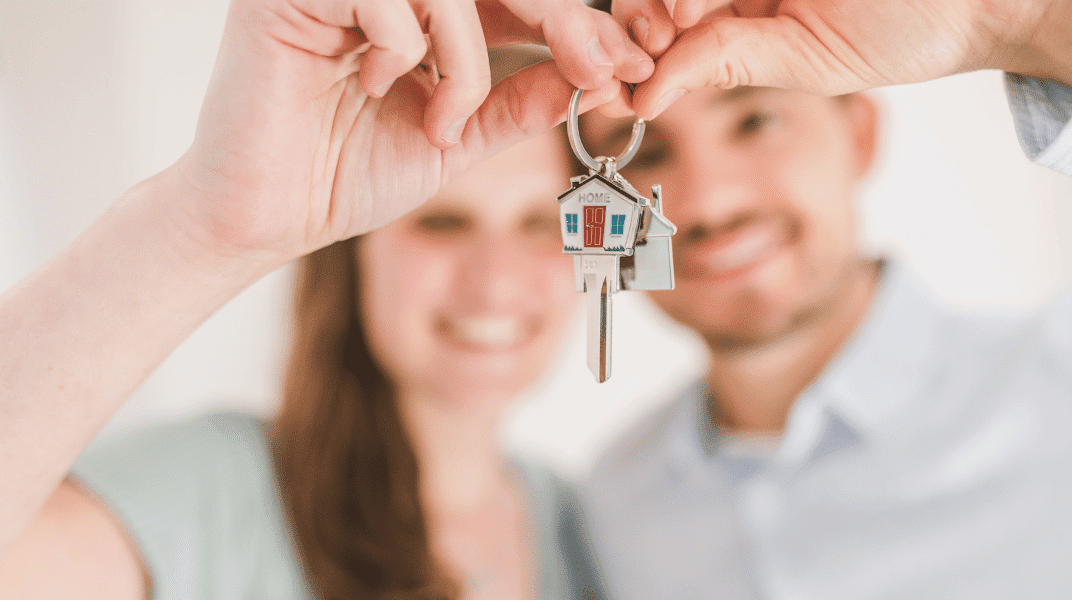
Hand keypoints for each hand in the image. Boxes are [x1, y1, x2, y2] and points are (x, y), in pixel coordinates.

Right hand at [169, 0, 651, 262]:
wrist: (269, 216)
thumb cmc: (349, 175)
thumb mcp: (459, 139)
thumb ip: (519, 102)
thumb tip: (597, 76)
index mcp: (429, 14)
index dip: (580, 25)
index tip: (632, 65)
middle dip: (563, 18)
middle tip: (601, 65)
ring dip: (466, 57)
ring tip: (440, 122)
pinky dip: (403, 45)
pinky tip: (372, 85)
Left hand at [613, 0, 1071, 119]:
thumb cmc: (903, 30)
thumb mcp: (803, 60)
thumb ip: (725, 63)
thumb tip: (643, 97)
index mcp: (741, 13)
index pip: (663, 19)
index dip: (634, 39)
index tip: (629, 66)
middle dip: (644, 9)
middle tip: (663, 27)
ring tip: (683, 12)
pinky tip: (693, 8)